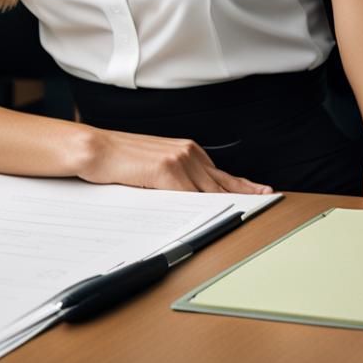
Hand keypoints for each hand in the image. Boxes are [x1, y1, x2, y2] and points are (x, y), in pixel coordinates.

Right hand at [79, 126, 272, 193]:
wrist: (95, 148)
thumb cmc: (120, 160)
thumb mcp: (156, 166)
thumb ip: (178, 179)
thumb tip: (195, 200)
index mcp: (186, 150)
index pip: (222, 173)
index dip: (244, 184)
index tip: (263, 191)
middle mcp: (187, 152)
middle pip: (223, 181)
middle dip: (245, 194)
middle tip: (267, 201)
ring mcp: (179, 160)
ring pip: (211, 190)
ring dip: (230, 203)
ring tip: (250, 212)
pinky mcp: (165, 170)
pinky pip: (190, 195)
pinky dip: (205, 206)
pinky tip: (218, 214)